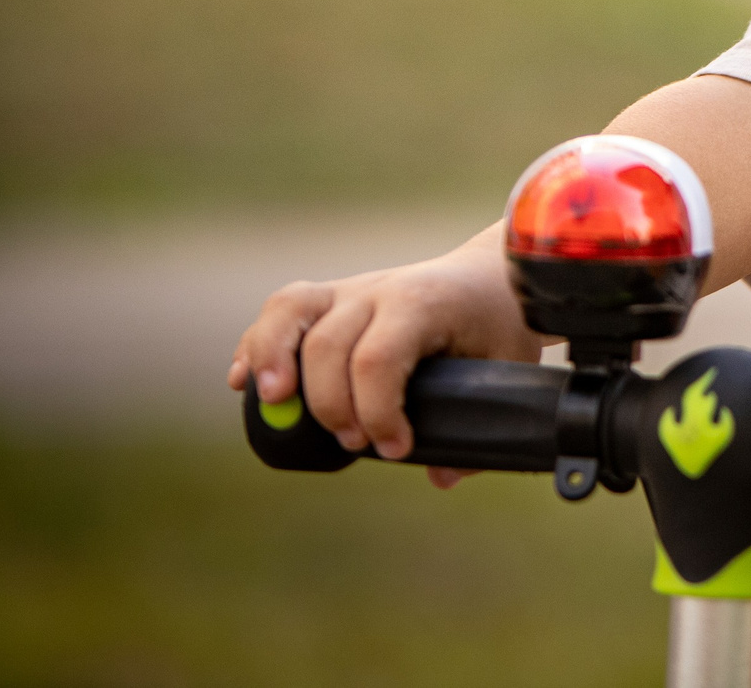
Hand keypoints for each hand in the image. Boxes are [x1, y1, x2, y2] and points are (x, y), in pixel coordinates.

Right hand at [224, 232, 540, 472]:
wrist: (489, 273)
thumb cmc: (497, 322)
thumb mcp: (506, 366)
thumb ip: (482, 420)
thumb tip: (443, 476)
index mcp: (424, 304)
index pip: (378, 358)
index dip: (377, 411)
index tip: (396, 449)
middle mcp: (379, 290)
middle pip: (327, 345)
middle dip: (332, 405)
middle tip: (356, 444)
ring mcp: (350, 288)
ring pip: (290, 308)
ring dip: (271, 356)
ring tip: (272, 403)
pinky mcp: (330, 297)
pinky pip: (282, 311)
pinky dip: (257, 344)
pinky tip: (243, 382)